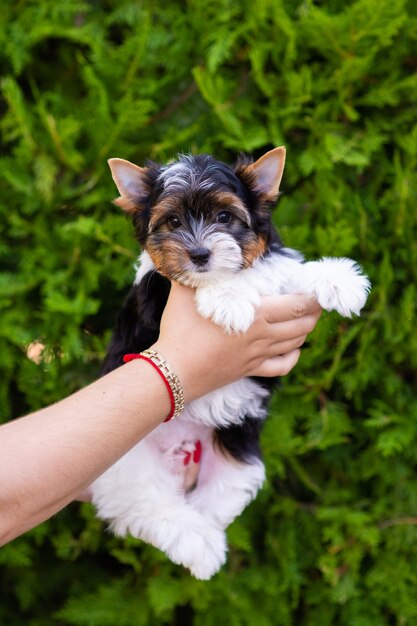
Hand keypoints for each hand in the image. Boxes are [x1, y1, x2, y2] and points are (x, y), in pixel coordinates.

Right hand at [153, 283, 321, 401]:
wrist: (173, 373)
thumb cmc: (180, 330)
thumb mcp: (184, 292)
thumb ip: (192, 270)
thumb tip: (191, 250)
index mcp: (255, 315)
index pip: (296, 305)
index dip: (313, 296)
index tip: (317, 287)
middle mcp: (263, 336)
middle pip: (302, 324)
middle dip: (314, 311)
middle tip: (317, 300)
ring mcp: (257, 355)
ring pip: (295, 343)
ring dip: (306, 330)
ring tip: (308, 318)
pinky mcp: (249, 370)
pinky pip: (281, 367)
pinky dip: (293, 357)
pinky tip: (294, 350)